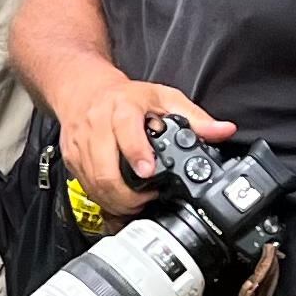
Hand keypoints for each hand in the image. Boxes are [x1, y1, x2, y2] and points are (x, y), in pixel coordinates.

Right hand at [49, 72, 232, 217]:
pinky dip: (103, 199)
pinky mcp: (71, 158)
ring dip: (116, 201)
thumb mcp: (164, 98)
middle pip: (104, 169)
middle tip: (146, 202)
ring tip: (135, 205)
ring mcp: (81, 143)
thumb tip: (224, 130)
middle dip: (126, 195)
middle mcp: (97, 125)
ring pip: (94, 183)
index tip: (148, 171)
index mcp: (122, 107)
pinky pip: (85, 186)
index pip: (125, 130)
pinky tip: (118, 201)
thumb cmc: (126, 97)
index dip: (136, 153)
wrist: (83, 91)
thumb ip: (195, 118)